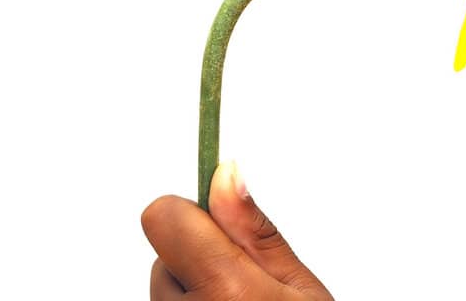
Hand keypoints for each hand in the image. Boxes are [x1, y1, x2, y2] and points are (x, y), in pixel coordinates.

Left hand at [142, 161, 334, 299]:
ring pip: (167, 280)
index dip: (196, 211)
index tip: (223, 219)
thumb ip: (257, 234)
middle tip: (248, 284)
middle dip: (204, 255)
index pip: (165, 216)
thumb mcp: (300, 288)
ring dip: (196, 284)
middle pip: (168, 249)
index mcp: (223, 289)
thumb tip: (226, 175)